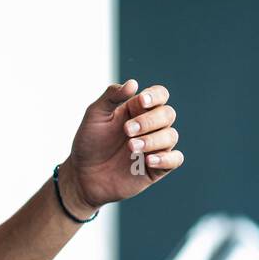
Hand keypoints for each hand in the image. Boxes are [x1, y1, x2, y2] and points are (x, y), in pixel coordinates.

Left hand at [61, 79, 183, 214]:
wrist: (83, 175)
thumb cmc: (89, 143)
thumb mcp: (95, 115)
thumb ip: (111, 96)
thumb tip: (134, 83)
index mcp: (137, 109)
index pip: (160, 95)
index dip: (156, 96)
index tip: (141, 102)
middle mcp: (150, 126)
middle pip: (168, 114)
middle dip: (149, 121)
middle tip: (126, 131)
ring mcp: (155, 147)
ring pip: (171, 136)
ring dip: (153, 140)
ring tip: (131, 147)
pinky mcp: (157, 167)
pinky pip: (175, 159)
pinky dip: (166, 158)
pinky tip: (148, 160)